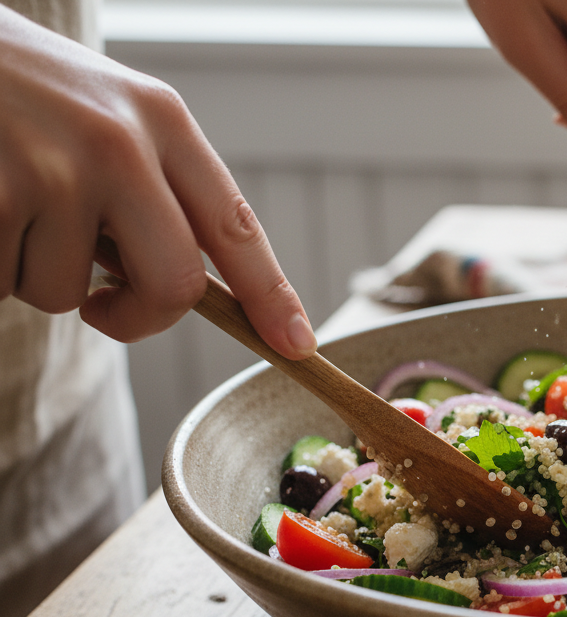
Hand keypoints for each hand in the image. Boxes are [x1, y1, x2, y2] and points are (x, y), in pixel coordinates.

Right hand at [0, 7, 315, 358]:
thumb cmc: (15, 83)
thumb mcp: (104, 110)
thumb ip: (150, 186)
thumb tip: (176, 287)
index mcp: (161, 119)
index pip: (236, 226)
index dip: (271, 294)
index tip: (295, 342)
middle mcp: (121, 143)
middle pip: (174, 285)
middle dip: (139, 318)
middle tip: (104, 308)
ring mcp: (55, 169)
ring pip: (65, 294)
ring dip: (30, 272)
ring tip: (6, 201)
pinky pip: (3, 283)